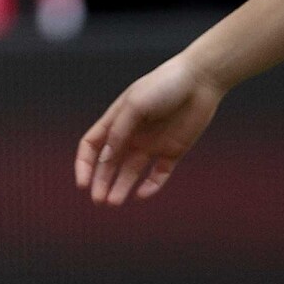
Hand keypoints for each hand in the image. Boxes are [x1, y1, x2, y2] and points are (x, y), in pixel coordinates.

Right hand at [74, 52, 227, 205]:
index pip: (92, 146)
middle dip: (102, 182)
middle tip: (99, 200)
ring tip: (114, 203)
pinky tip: (141, 195)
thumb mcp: (135, 105)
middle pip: (110, 164)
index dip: (84, 164)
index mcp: (116, 120)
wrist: (200, 81)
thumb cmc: (163, 85)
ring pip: (131, 173)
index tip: (83, 184)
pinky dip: (150, 187)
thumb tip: (104, 159)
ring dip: (121, 187)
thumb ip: (118, 131)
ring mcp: (151, 144)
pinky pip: (158, 174)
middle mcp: (131, 134)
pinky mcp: (172, 151)